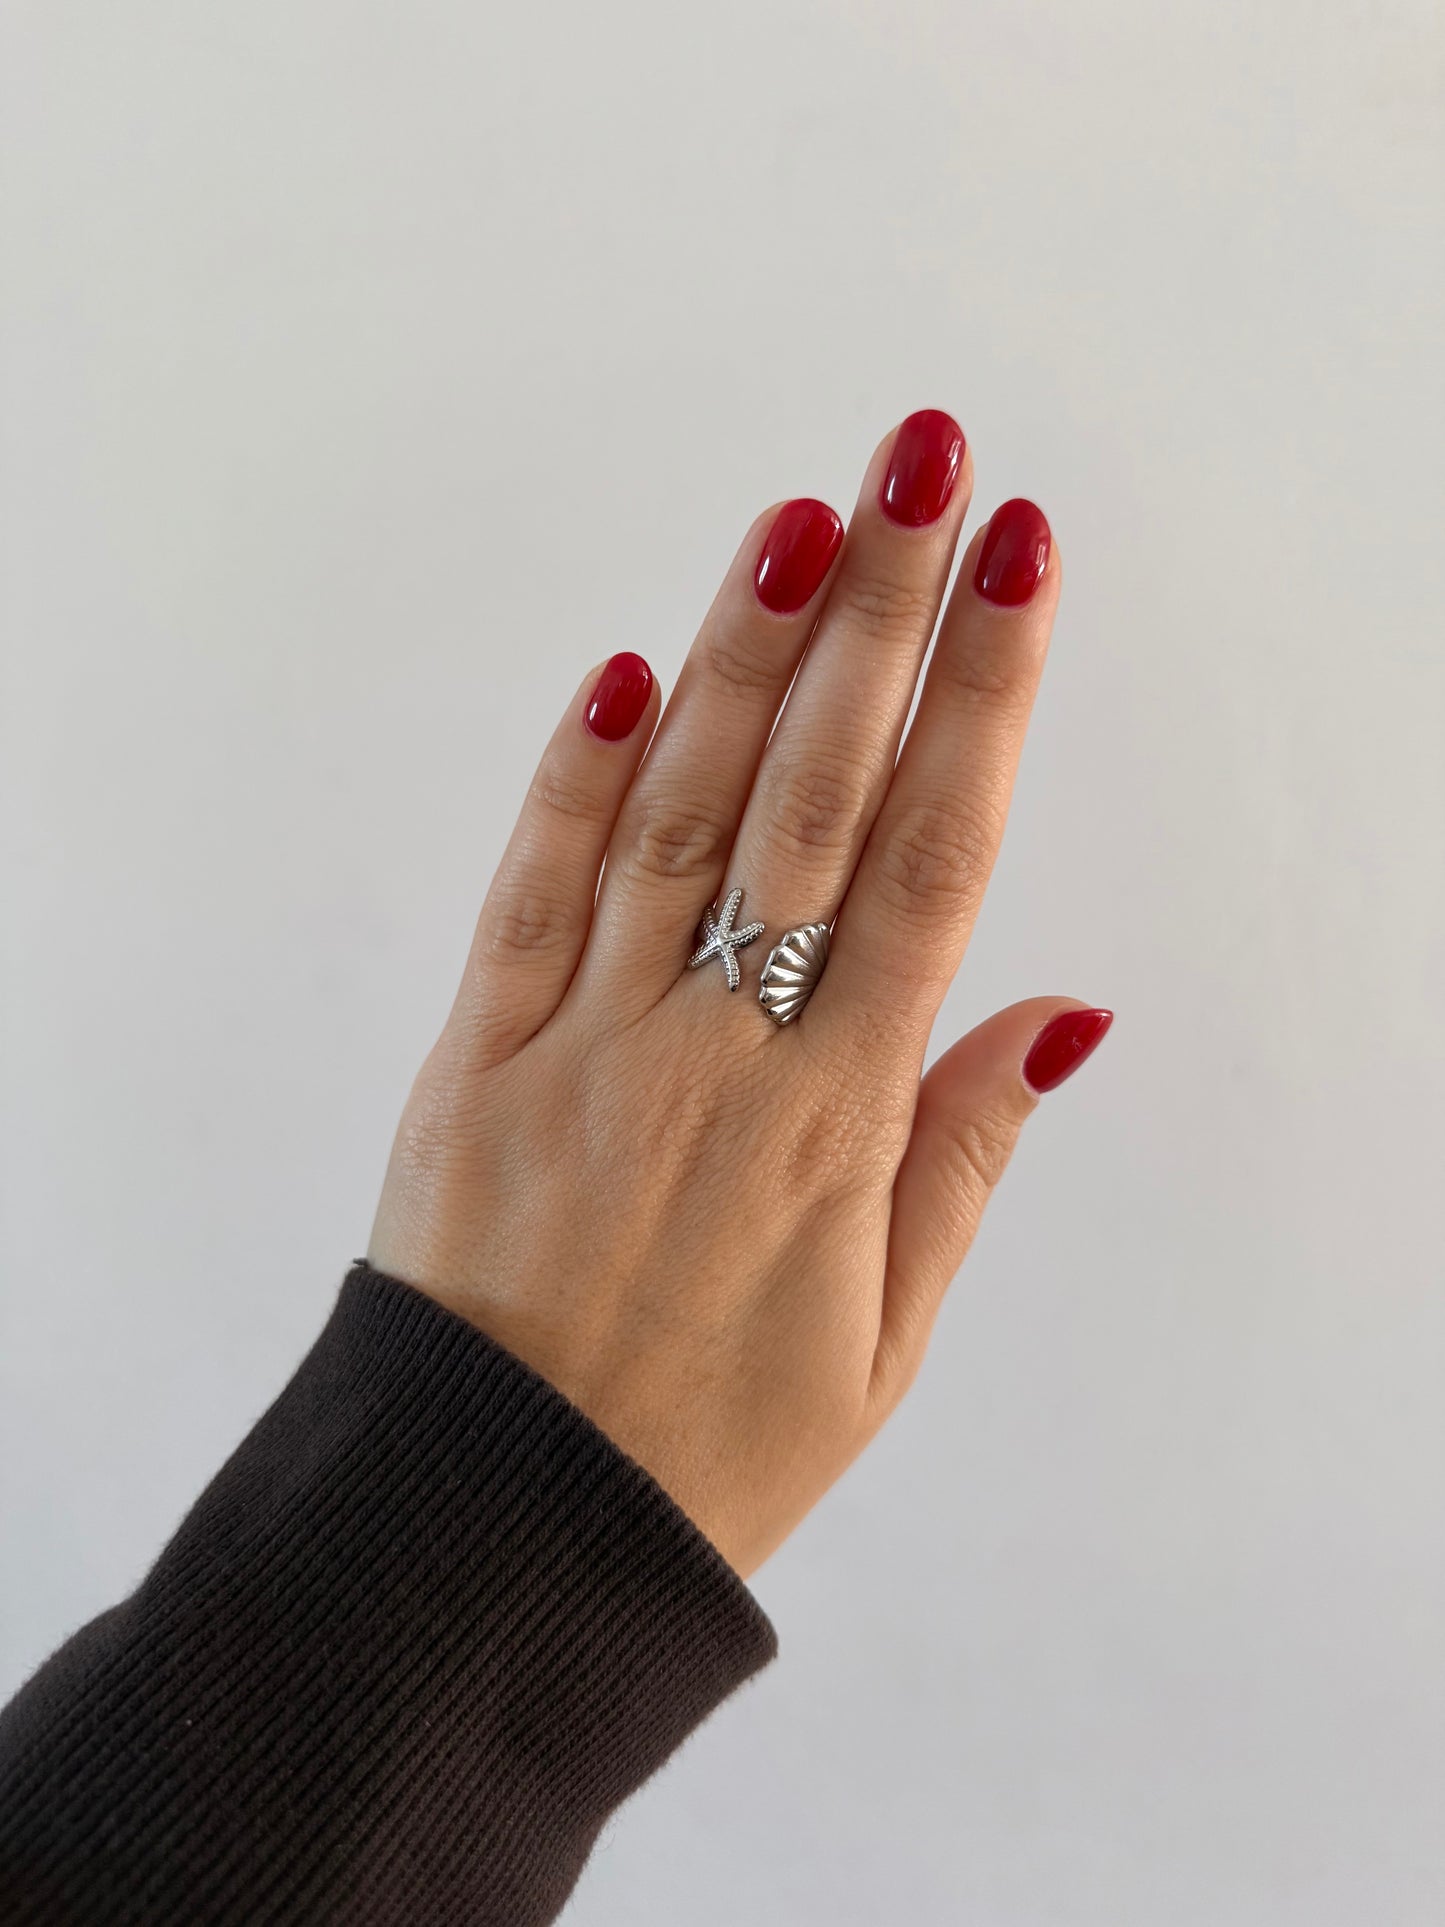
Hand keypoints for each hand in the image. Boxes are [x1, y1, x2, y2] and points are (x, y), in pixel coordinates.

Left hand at [368, 411, 1109, 1578]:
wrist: (495, 1529)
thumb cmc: (708, 1446)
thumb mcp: (885, 1341)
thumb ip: (964, 1158)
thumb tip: (1060, 1013)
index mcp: (837, 1120)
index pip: (934, 863)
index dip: (985, 697)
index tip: (1021, 562)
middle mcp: (719, 1052)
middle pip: (817, 796)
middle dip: (880, 616)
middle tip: (925, 466)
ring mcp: (586, 1042)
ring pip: (679, 814)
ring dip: (743, 656)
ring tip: (804, 521)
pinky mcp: (475, 1058)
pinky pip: (530, 895)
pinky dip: (576, 780)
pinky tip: (630, 672)